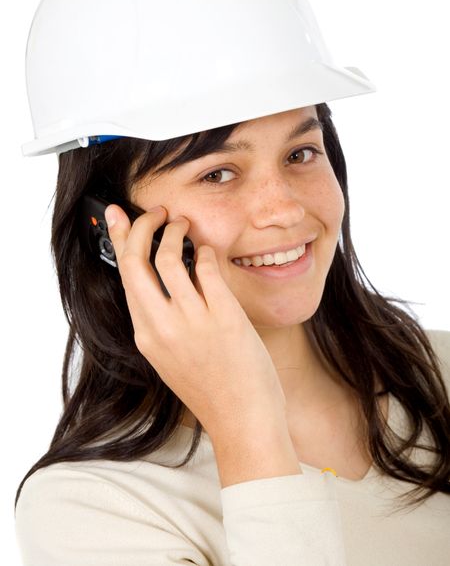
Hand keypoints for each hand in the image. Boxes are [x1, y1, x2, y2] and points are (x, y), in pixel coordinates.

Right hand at [105, 204, 286, 439]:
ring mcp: (192, 321)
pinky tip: (209, 252)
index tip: (118, 216)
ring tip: (183, 225)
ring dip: (175, 231)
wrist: (242, 421)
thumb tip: (158, 276)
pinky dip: (205, 251)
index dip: (119, 238)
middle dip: (142, 226)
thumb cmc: (212, 389)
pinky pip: (207, 268)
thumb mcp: (171, 356)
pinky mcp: (223, 317)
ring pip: (169, 257)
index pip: (124, 275)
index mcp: (145, 335)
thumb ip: (161, 320)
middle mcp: (161, 326)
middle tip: (155, 212)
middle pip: (136, 260)